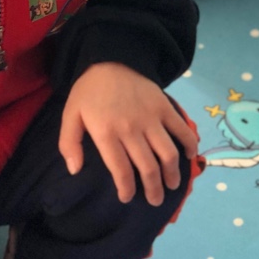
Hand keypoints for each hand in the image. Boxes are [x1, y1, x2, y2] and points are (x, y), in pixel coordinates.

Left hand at [59, 62, 197, 205]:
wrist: (112, 58)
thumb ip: (69, 143)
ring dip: (172, 174)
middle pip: (147, 167)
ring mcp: (151, 118)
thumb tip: (75, 170)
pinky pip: (181, 129)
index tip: (127, 198)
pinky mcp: (164, 107)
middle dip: (153, 189)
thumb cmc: (89, 91)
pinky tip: (189, 157)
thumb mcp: (70, 115)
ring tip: (172, 186)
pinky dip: (189, 144)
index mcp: (106, 133)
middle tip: (154, 200)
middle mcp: (131, 129)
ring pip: (167, 153)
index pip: (121, 170)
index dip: (126, 188)